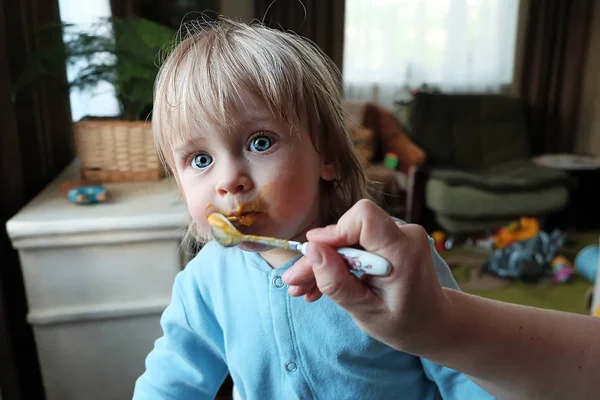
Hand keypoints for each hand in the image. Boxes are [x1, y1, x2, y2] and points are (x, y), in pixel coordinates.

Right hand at [282, 199, 449, 351]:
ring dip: (323, 261)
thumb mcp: (367, 313)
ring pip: (347, 237)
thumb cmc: (404, 323)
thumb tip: (310, 249)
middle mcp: (403, 234)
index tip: (314, 254)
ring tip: (302, 290)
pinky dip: (337, 262)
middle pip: (348, 230)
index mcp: (403, 252)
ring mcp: (397, 234)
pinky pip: (354, 243)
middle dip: (319, 255)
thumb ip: (338, 284)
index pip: (364, 217)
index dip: (335, 231)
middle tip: (295, 282)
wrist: (431, 323)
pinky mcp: (388, 239)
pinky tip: (317, 285)